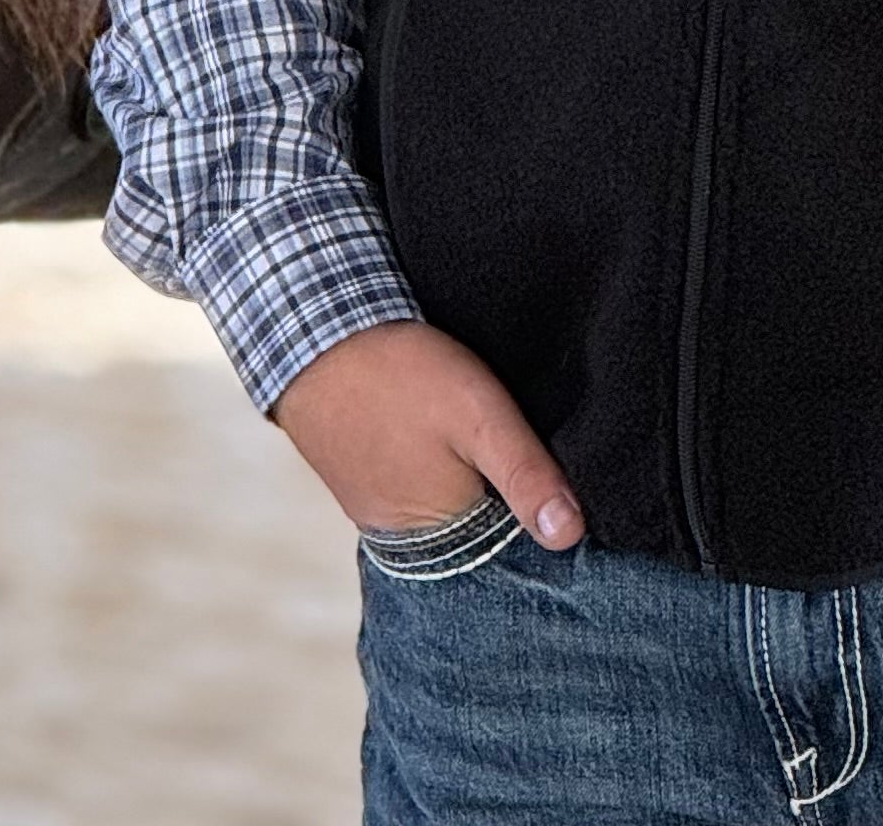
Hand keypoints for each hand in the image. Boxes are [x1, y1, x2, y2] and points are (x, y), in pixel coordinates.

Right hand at [270, 318, 583, 547]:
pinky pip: (411, 488)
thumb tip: (570, 537)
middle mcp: (407, 542)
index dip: (536, 507)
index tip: (552, 470)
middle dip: (500, 497)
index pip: (511, 543)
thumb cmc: (401, 378)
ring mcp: (378, 513)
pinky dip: (429, 468)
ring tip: (474, 440)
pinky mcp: (360, 484)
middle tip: (516, 441)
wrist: (312, 339)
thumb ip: (525, 475)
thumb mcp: (479, 418)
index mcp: (443, 538)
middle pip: (476, 527)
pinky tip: (435, 437)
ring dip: (463, 481)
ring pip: (444, 507)